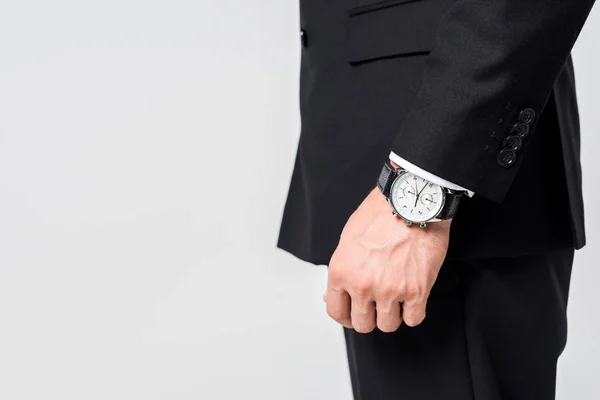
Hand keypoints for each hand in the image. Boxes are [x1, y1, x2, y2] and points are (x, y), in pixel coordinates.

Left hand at [323, 187, 450, 332]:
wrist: (411, 203)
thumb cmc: (380, 214)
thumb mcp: (347, 240)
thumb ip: (342, 271)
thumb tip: (334, 294)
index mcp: (341, 272)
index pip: (336, 312)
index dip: (345, 316)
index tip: (352, 314)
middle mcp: (362, 285)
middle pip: (362, 324)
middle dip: (369, 316)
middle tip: (376, 305)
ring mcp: (390, 291)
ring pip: (388, 325)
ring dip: (392, 315)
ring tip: (395, 298)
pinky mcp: (416, 291)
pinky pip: (413, 319)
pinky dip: (413, 312)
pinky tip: (412, 299)